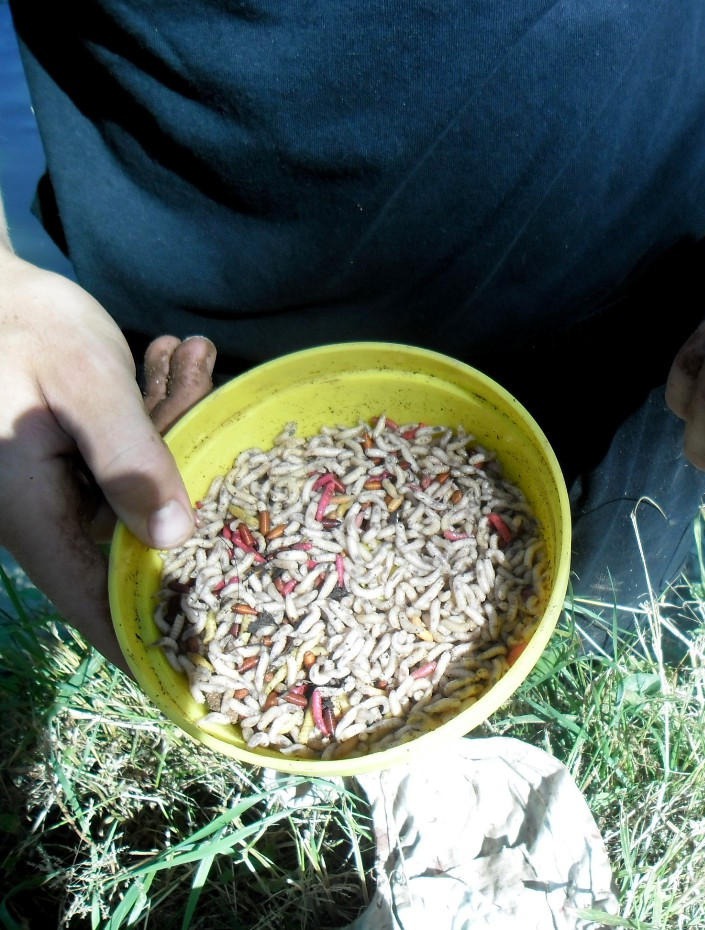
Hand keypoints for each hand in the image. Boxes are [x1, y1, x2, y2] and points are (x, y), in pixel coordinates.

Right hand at [0, 253, 215, 668]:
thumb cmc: (19, 327)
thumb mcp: (84, 385)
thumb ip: (129, 459)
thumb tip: (175, 536)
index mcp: (38, 518)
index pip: (99, 605)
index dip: (151, 641)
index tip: (205, 671)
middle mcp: (48, 518)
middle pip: (141, 539)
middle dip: (190, 488)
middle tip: (208, 395)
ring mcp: (60, 491)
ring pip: (145, 490)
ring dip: (178, 427)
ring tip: (188, 357)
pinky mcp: (73, 461)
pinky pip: (131, 457)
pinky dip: (160, 414)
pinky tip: (176, 356)